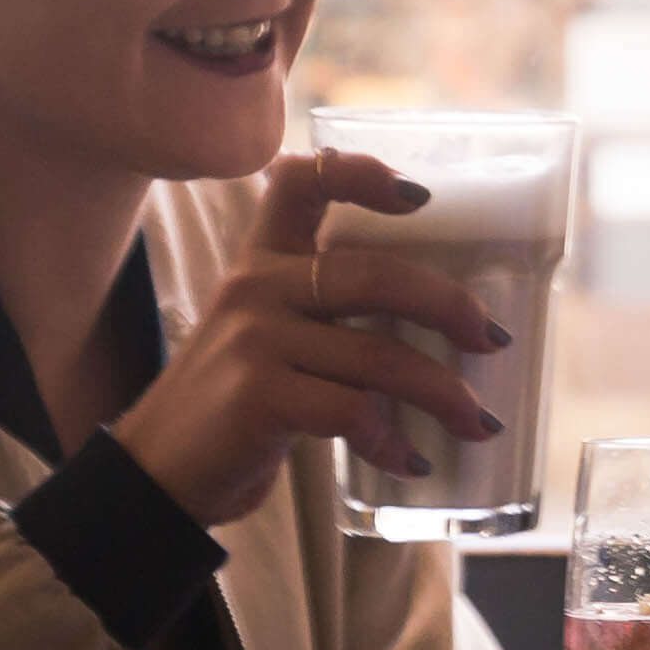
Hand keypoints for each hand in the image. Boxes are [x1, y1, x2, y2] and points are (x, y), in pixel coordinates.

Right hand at [110, 150, 507, 530]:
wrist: (156, 476)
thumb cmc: (234, 407)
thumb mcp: (267, 337)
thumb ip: (325, 314)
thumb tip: (443, 327)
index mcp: (261, 261)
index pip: (302, 181)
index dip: (363, 173)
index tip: (419, 194)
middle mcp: (255, 287)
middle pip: (375, 276)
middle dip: (449, 307)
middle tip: (493, 339)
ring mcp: (255, 340)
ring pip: (379, 356)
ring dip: (442, 394)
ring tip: (476, 424)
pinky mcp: (258, 396)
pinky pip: (354, 412)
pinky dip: (394, 441)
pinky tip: (412, 461)